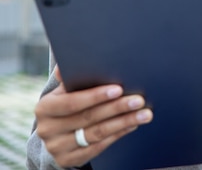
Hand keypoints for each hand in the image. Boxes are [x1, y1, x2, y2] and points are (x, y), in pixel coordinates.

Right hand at [35, 66, 152, 167]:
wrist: (54, 131)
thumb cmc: (65, 102)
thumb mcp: (63, 90)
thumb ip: (71, 77)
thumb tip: (78, 56)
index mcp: (45, 108)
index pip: (72, 102)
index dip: (95, 96)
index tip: (118, 89)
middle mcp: (48, 130)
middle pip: (88, 118)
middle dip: (117, 108)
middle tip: (138, 100)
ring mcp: (57, 148)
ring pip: (97, 133)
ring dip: (123, 122)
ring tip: (143, 113)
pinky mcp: (68, 160)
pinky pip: (98, 147)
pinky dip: (117, 134)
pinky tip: (131, 124)